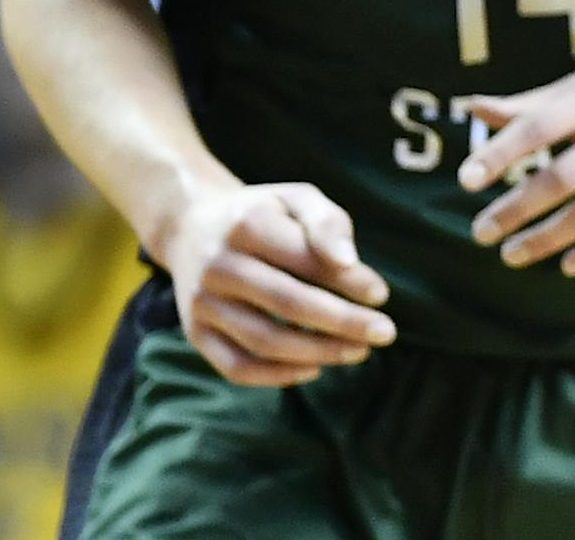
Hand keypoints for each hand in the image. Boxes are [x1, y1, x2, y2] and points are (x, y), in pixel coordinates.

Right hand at [164, 180, 395, 387]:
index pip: (304, 258)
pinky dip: (278, 376)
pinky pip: (237, 367)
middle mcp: (219, 266)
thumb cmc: (261, 213)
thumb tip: (349, 262)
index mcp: (247, 224)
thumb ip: (326, 222)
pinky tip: (315, 368)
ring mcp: (201, 303)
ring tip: (358, 352)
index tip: (381, 295)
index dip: (347, 280)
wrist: (190, 227)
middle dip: (342, 322)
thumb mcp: (295, 199)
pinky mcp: (195, 333)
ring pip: (264, 340)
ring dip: (318, 352)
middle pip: (287, 303)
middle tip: (385, 333)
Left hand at [458, 51, 574, 275]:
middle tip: (480, 231)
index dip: (502, 153)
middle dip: (517, 208)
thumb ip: (531, 103)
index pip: (541, 125)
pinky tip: (569, 266)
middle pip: (563, 177)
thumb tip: (472, 107)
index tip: (467, 180)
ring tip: (512, 254)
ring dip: (548, 238)